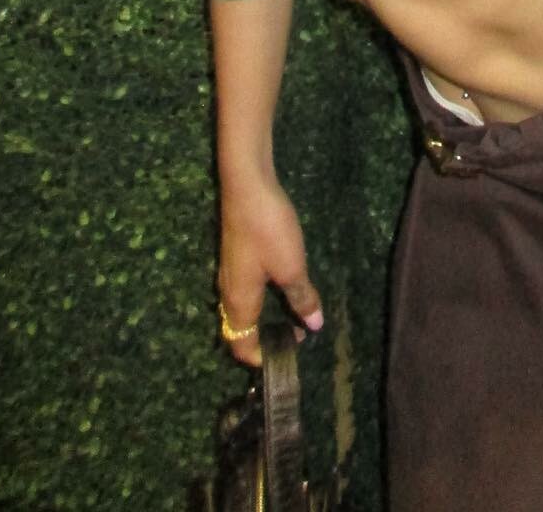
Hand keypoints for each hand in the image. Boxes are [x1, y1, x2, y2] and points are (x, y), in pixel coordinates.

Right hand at [217, 172, 323, 367]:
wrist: (247, 185)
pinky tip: (282, 282)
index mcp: (238, 303)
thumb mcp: (291, 267)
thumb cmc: (268, 231)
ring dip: (263, 317)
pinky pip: (245, 288)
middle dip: (263, 338)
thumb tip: (314, 326)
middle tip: (295, 335)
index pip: (241, 345)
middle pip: (239, 328)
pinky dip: (262, 296)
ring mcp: (230, 270)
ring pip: (242, 307)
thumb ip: (302, 297)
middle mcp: (228, 291)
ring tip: (293, 313)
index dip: (262, 358)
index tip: (289, 354)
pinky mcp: (236, 252)